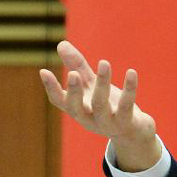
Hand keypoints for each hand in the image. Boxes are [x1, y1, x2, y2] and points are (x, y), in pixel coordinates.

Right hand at [39, 41, 159, 170]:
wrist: (133, 132)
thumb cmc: (108, 106)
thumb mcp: (91, 86)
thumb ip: (77, 66)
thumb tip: (61, 44)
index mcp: (78, 109)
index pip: (59, 101)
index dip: (51, 87)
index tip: (43, 71)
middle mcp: (89, 118)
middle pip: (77, 106)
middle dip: (74, 90)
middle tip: (73, 73)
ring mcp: (107, 123)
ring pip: (101, 104)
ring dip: (102, 83)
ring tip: (104, 62)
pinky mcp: (126, 122)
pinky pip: (127, 106)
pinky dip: (129, 89)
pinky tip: (131, 72)